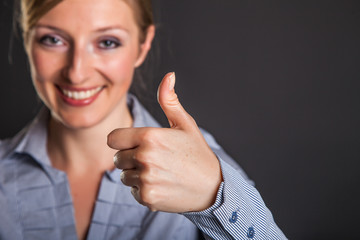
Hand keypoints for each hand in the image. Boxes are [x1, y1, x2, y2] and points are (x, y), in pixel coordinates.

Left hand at [107, 72, 221, 212]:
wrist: (213, 187)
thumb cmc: (197, 153)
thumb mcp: (185, 124)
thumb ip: (170, 101)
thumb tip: (168, 75)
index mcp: (150, 136)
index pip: (113, 138)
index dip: (122, 141)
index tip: (134, 144)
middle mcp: (145, 157)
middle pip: (117, 159)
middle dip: (130, 158)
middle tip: (153, 160)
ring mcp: (146, 179)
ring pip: (125, 176)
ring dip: (137, 175)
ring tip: (160, 172)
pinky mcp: (147, 197)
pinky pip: (133, 192)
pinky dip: (144, 190)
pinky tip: (162, 185)